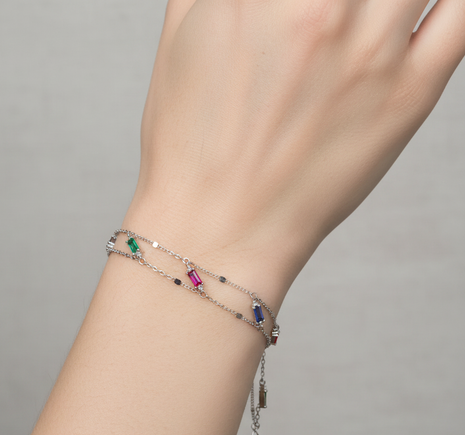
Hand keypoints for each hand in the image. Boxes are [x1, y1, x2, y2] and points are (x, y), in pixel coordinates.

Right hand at [124, 0, 463, 291]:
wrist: (217, 229)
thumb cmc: (189, 149)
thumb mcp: (180, 39)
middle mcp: (322, 8)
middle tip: (336, 9)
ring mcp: (373, 52)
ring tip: (367, 13)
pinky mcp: (409, 97)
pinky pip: (463, 16)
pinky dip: (455, 3)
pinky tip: (428, 10)